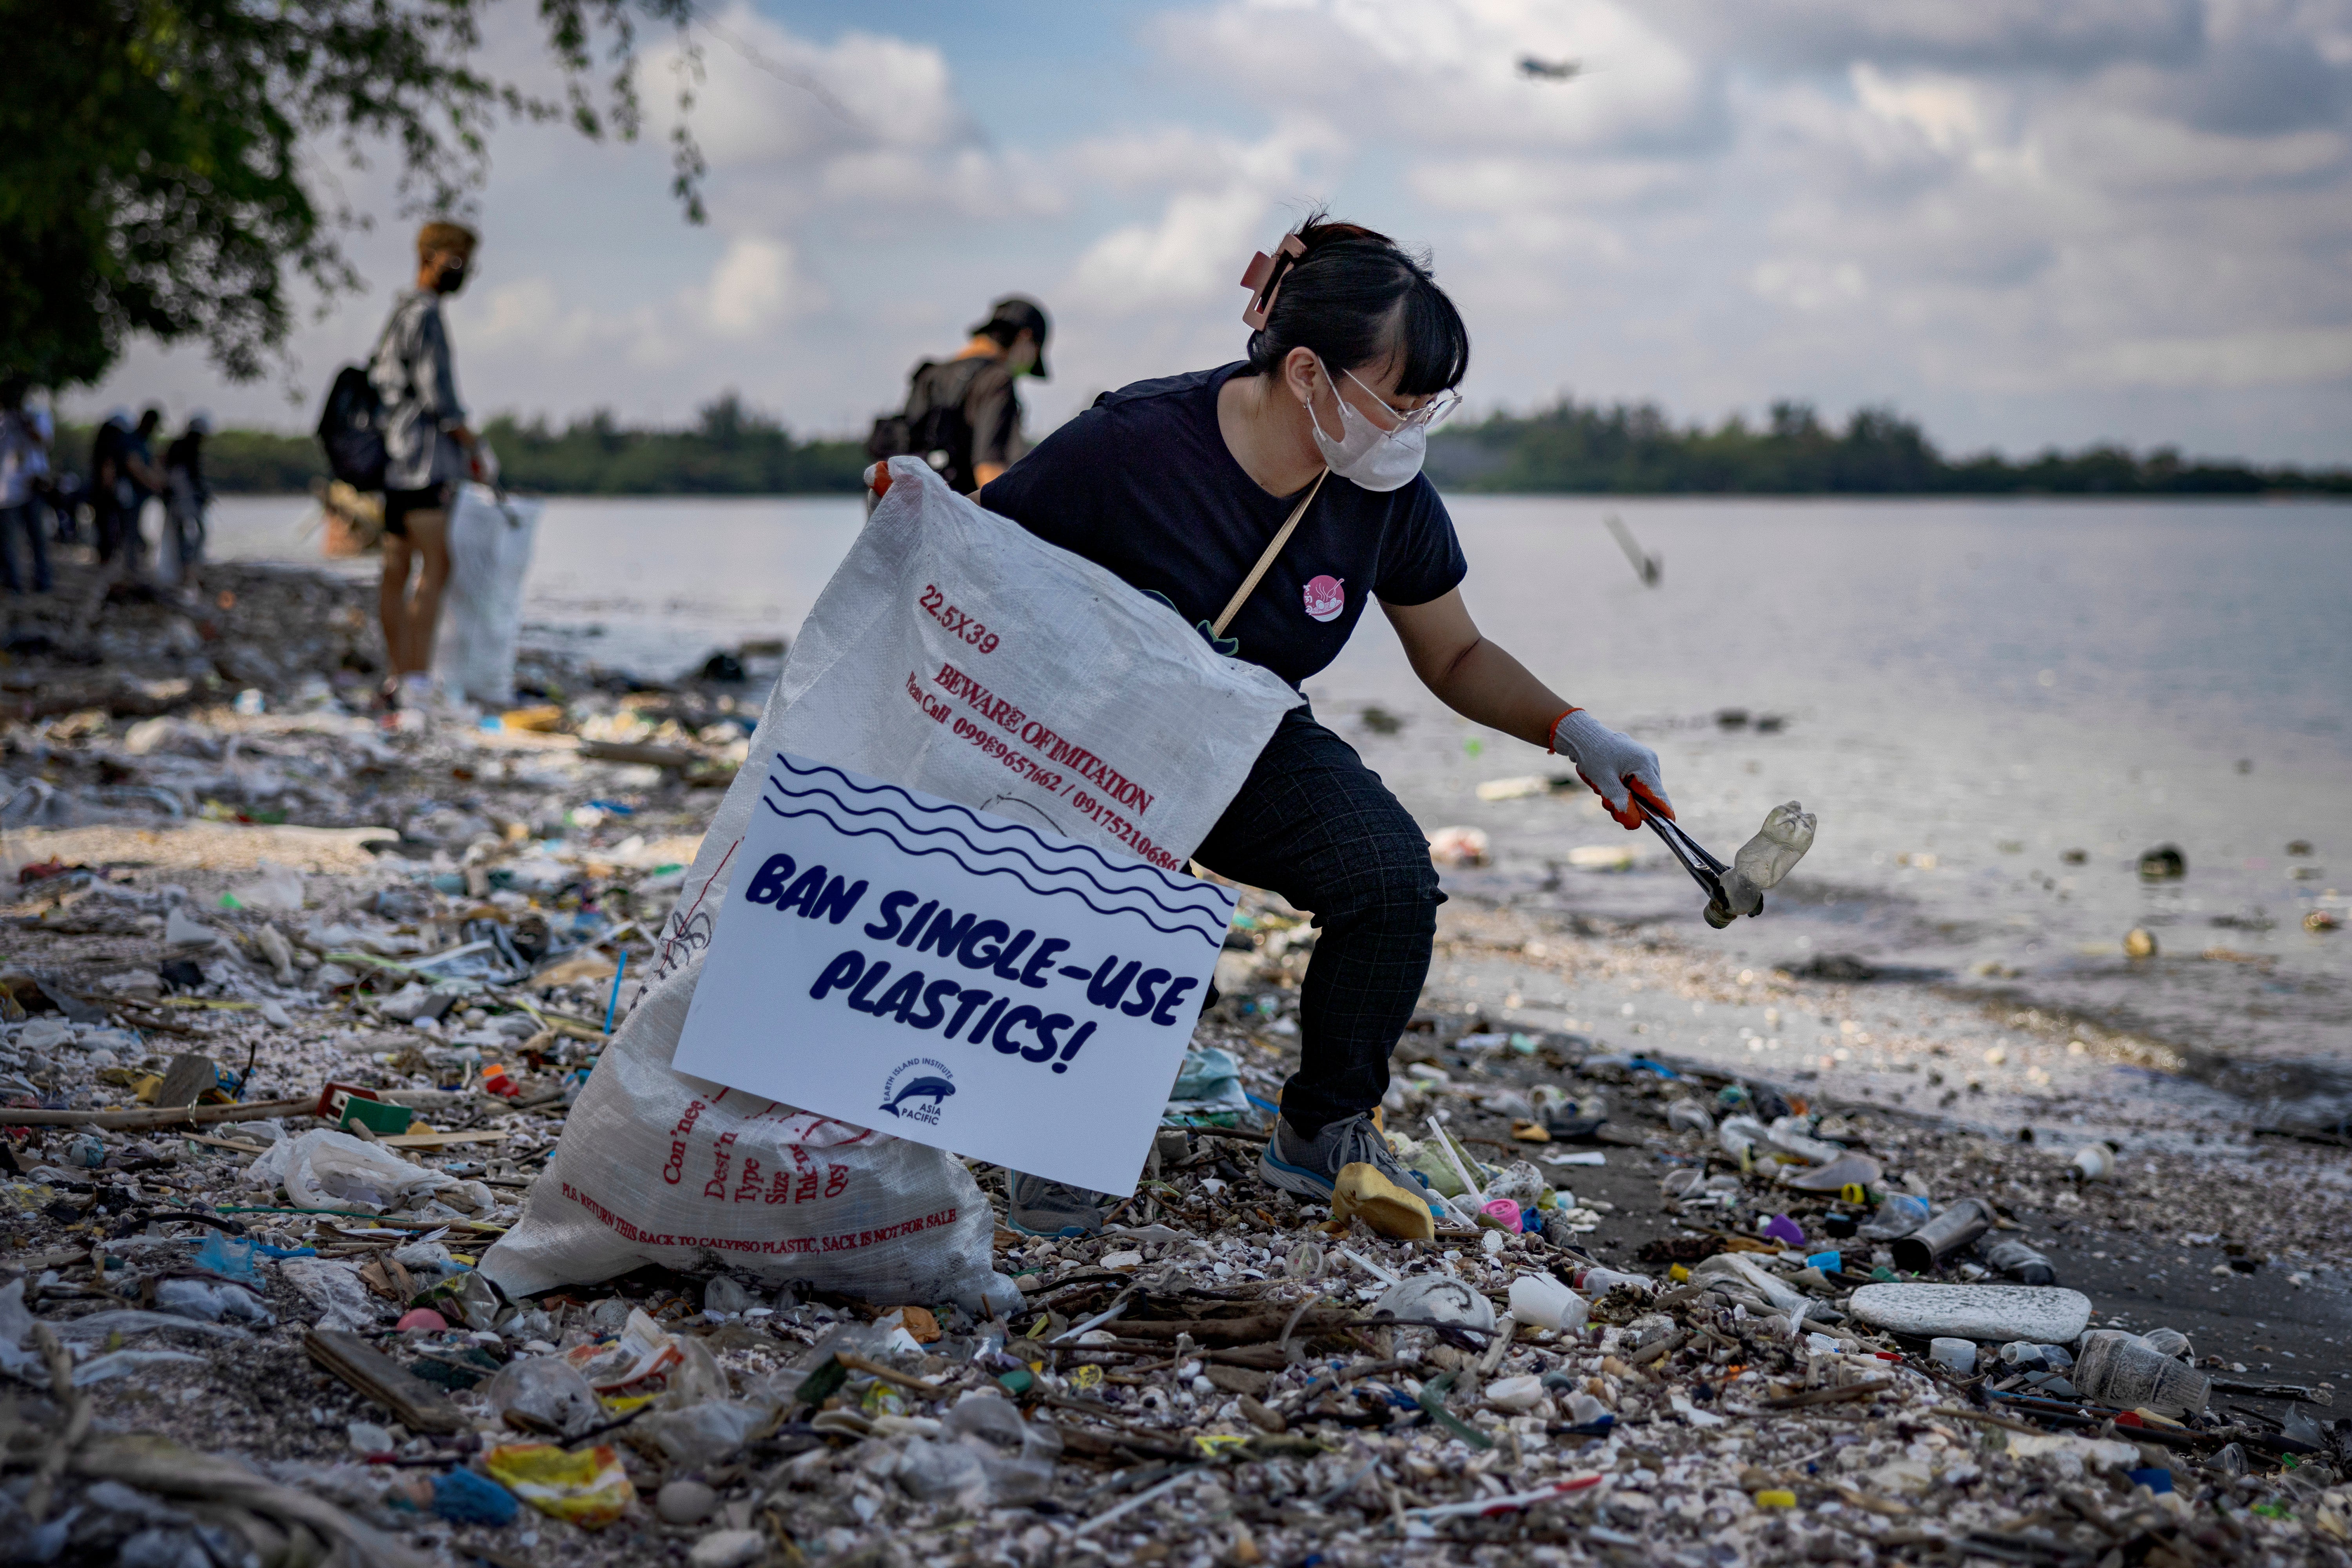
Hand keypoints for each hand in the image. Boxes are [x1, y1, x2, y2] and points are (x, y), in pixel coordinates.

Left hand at [1551, 709, 1672, 828]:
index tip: (1663, 829)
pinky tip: (1608, 782)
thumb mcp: (1604, 785)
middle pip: (1648, 798)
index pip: (1659, 797)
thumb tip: (1636, 824)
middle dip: (1628, 805)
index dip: (1661, 816)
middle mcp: (1650, 763)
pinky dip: (1621, 789)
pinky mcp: (1639, 763)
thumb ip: (1621, 805)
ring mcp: (1646, 762)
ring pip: (1640, 793)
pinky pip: (1635, 785)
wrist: (1584, 737)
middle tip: (1607, 801)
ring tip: (1603, 788)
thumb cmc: (1593, 758)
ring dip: (1621, 798)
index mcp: (1645, 766)